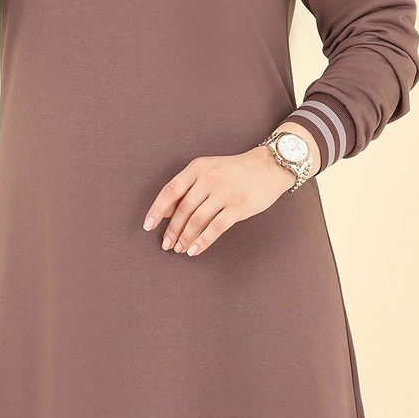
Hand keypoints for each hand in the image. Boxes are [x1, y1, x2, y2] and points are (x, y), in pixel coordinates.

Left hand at [142, 146, 295, 257]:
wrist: (269, 166)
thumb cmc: (235, 171)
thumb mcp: (208, 170)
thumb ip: (188, 188)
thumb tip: (166, 212)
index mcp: (198, 167)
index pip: (170, 190)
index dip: (157, 210)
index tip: (148, 226)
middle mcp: (209, 178)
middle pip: (183, 209)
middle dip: (172, 230)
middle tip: (166, 244)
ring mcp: (225, 192)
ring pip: (197, 221)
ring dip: (185, 238)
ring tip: (179, 249)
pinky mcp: (239, 207)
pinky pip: (215, 228)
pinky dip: (202, 242)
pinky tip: (194, 250)